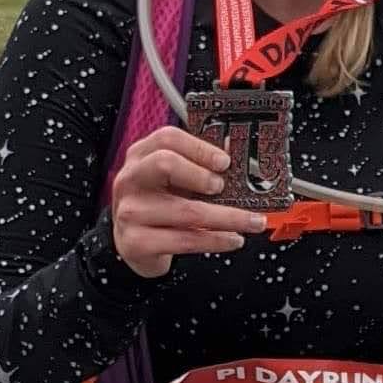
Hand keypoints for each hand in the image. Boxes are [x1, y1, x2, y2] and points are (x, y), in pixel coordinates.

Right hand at [108, 123, 267, 280]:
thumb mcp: (173, 179)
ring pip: (187, 211)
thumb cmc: (158, 204)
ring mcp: (130, 212)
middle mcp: (131, 179)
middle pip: (165, 164)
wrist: (133, 243)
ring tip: (252, 221)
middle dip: (203, 175)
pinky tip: (232, 239)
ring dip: (228, 217)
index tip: (225, 162)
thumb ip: (199, 165)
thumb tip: (236, 154)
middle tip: (225, 187)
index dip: (200, 148)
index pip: (168, 139)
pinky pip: (185, 240)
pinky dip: (215, 240)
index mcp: (141, 155)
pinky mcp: (136, 243)